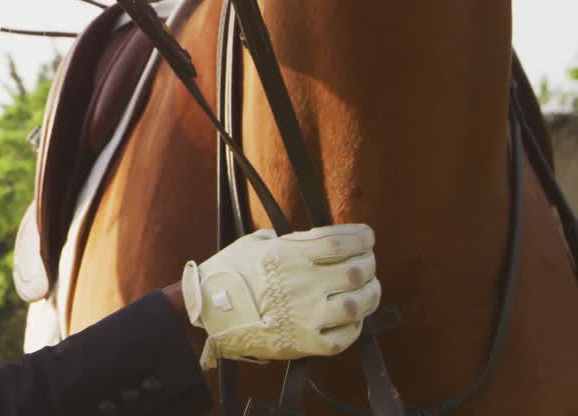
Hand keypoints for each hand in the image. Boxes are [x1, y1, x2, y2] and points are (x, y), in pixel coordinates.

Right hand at [182, 224, 380, 370]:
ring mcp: (306, 316)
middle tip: (368, 262)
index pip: (340, 242)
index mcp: (289, 255)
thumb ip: (284, 239)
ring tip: (370, 289)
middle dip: (370, 264)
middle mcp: (302, 283)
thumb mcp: (253, 243)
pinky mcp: (305, 343)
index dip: (361, 237)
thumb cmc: (227, 274)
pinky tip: (352, 318)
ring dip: (370, 295)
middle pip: (356, 271)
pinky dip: (355, 326)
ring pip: (357, 305)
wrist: (208, 313)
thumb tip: (308, 240)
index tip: (368, 236)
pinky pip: (344, 337)